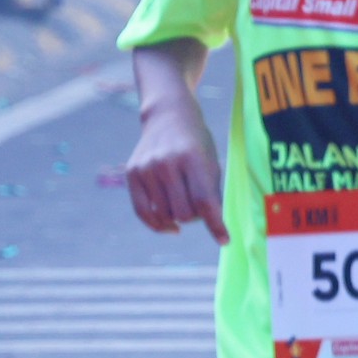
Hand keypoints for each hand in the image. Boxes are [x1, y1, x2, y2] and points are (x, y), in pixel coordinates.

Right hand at [125, 101, 226, 244]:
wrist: (168, 117)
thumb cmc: (197, 144)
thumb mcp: (211, 162)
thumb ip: (212, 194)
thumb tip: (215, 229)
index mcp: (192, 158)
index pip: (204, 200)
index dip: (216, 224)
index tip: (225, 240)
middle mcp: (166, 163)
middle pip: (184, 213)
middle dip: (197, 217)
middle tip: (200, 206)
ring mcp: (146, 168)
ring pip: (165, 216)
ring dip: (179, 219)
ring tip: (185, 205)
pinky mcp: (132, 174)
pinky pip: (143, 212)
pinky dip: (158, 225)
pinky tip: (170, 226)